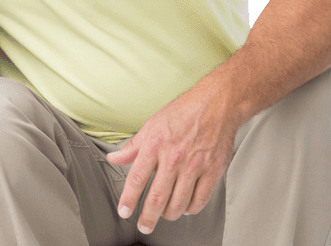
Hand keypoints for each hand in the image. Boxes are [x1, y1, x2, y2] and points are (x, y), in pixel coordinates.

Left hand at [106, 89, 237, 233]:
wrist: (216, 105)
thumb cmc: (182, 112)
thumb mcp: (151, 125)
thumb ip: (132, 147)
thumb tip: (114, 158)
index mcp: (155, 145)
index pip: (137, 178)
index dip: (129, 199)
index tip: (124, 212)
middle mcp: (173, 158)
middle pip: (157, 197)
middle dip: (148, 217)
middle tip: (143, 226)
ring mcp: (194, 166)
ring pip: (179, 202)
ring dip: (169, 214)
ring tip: (163, 215)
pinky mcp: (212, 171)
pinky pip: (200, 199)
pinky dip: (190, 208)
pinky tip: (185, 208)